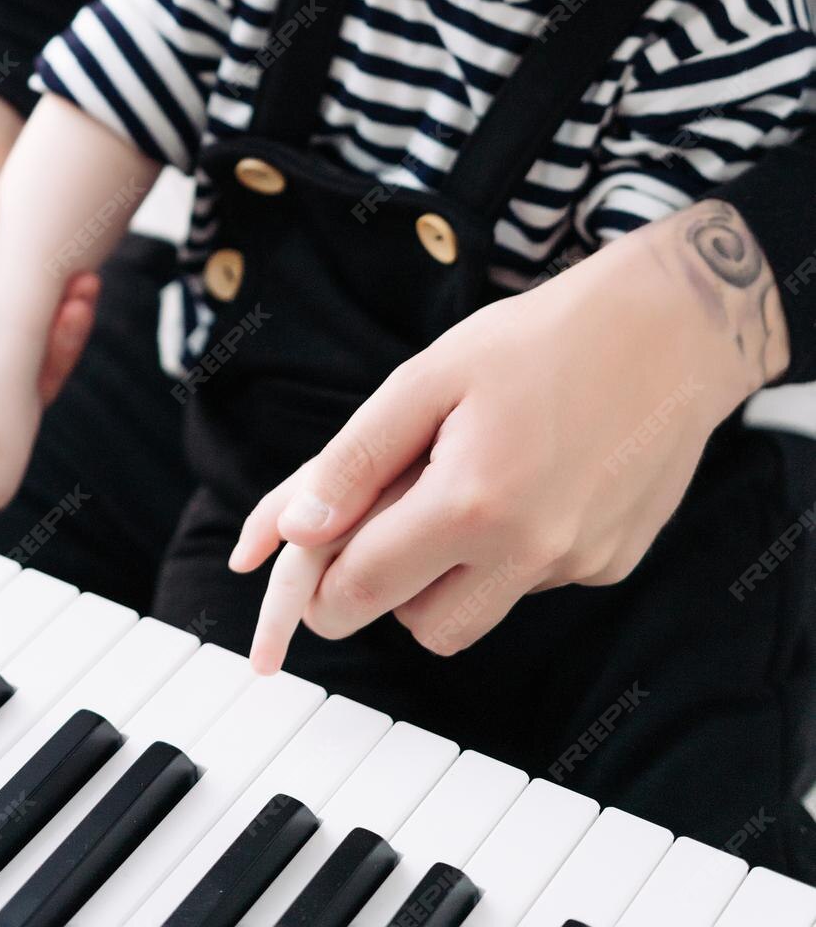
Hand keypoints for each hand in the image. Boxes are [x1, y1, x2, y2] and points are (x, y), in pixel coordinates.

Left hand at [230, 209, 765, 656]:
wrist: (666, 331)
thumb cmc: (534, 340)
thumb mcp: (426, 380)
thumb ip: (352, 460)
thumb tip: (292, 532)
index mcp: (471, 504)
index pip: (364, 591)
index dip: (318, 588)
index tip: (305, 569)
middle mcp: (530, 552)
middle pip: (420, 628)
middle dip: (383, 590)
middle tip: (376, 526)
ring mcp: (577, 565)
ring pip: (476, 615)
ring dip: (445, 577)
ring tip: (456, 489)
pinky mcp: (612, 564)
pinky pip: (531, 584)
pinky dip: (507, 553)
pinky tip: (525, 482)